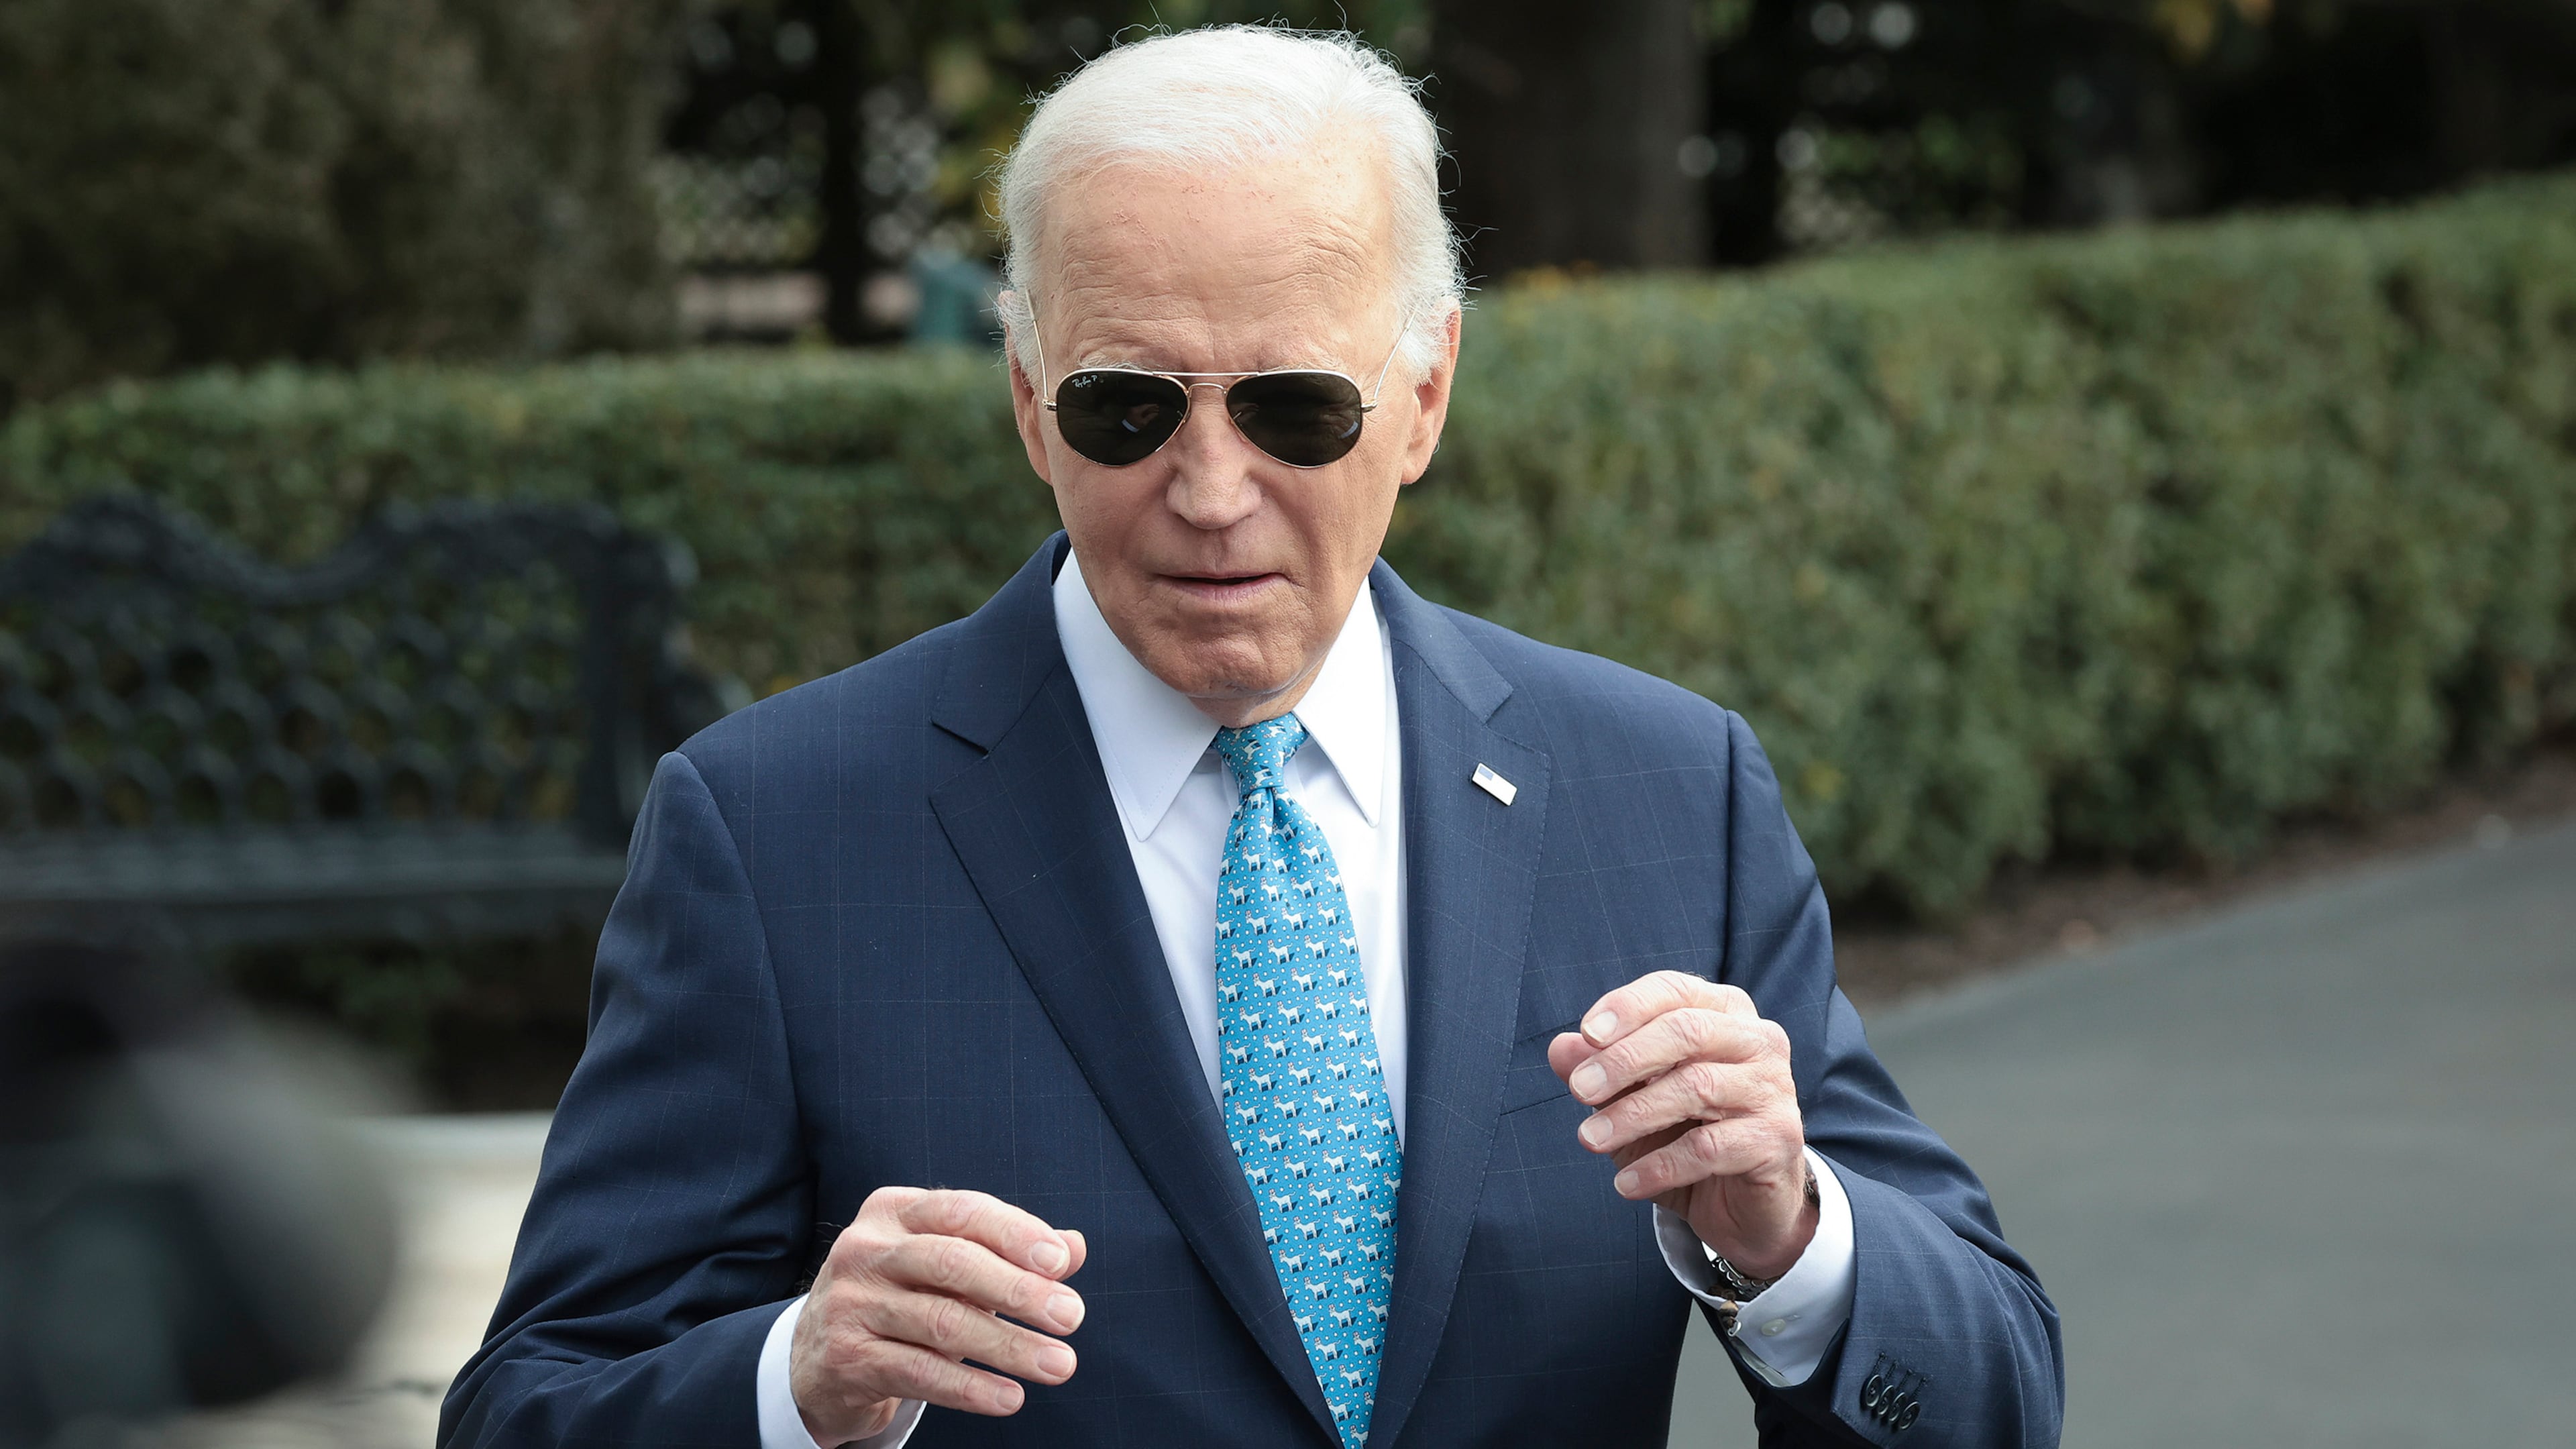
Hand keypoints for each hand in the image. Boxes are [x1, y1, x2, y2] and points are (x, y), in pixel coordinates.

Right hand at [790, 1187, 1087, 1443]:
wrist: (816, 1359)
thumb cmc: (900, 1298)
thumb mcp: (946, 1267)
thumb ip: (1008, 1253)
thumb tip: (1073, 1247)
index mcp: (895, 1211)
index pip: (963, 1211)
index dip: (1015, 1233)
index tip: (1061, 1263)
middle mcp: (866, 1249)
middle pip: (953, 1262)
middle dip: (1018, 1291)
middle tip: (1071, 1317)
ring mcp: (851, 1303)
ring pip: (942, 1322)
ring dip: (1008, 1346)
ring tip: (1059, 1365)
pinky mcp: (847, 1358)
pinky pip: (919, 1372)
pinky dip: (970, 1387)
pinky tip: (1009, 1397)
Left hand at [1550, 971, 1815, 1280]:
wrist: (1743, 1203)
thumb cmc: (1685, 1133)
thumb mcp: (1632, 1098)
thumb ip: (1599, 1068)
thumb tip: (1561, 1048)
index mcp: (1724, 1012)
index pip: (1674, 990)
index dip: (1628, 1007)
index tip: (1586, 1035)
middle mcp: (1757, 1040)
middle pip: (1688, 1031)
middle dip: (1625, 1059)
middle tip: (1579, 1089)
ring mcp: (1774, 1088)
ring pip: (1698, 1087)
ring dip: (1633, 1114)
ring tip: (1590, 1138)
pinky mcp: (1779, 1140)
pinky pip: (1710, 1147)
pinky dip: (1660, 1166)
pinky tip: (1626, 1183)